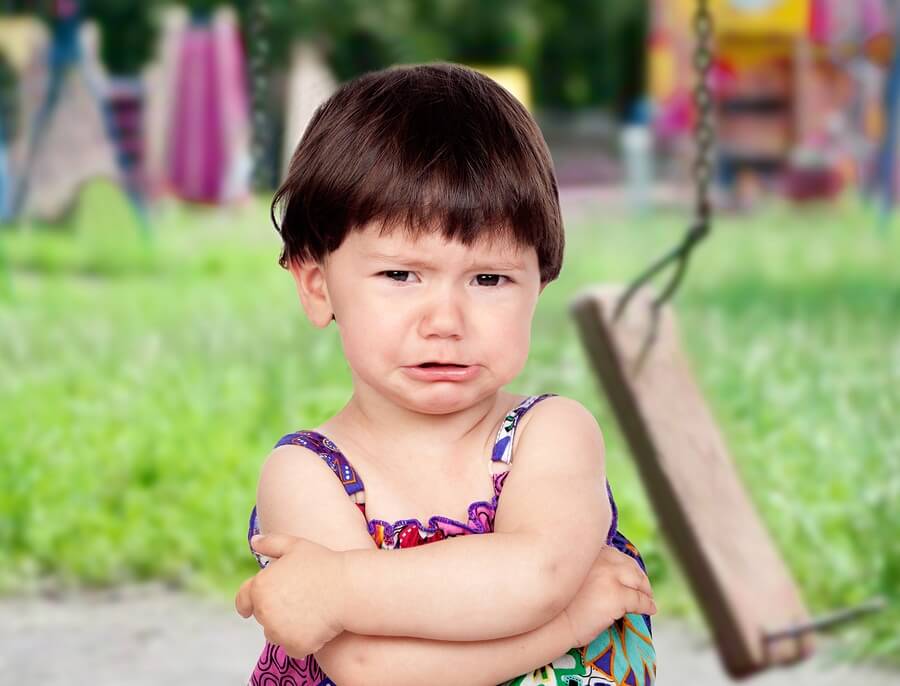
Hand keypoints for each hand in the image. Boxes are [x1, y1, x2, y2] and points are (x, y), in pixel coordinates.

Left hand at [235, 534, 345, 657]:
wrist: (348, 588)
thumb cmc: (324, 564)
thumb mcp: (296, 546)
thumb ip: (271, 543)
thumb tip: (254, 541)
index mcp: (260, 587)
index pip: (243, 600)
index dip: (246, 604)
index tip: (247, 610)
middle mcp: (264, 612)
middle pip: (264, 618)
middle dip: (277, 612)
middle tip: (300, 601)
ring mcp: (278, 632)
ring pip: (277, 635)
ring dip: (288, 629)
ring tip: (310, 613)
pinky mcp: (295, 646)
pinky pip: (294, 648)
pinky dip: (303, 642)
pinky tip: (317, 627)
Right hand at [562, 545, 656, 646]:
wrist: (550, 622)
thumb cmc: (556, 602)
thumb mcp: (569, 574)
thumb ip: (585, 568)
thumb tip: (603, 575)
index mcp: (589, 552)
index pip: (615, 555)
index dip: (625, 566)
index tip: (629, 574)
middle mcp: (601, 559)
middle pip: (629, 566)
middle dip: (638, 577)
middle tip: (643, 588)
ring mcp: (610, 577)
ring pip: (637, 581)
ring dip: (645, 590)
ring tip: (648, 598)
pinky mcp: (617, 597)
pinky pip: (640, 601)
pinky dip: (647, 605)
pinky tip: (650, 609)